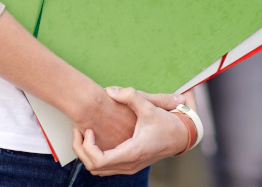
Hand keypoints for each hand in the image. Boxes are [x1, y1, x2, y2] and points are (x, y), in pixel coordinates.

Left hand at [74, 87, 190, 175]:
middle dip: (81, 149)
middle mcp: (129, 164)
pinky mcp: (130, 165)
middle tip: (79, 130)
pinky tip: (97, 140)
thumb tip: (110, 91)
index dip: (86, 146)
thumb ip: (130, 96)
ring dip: (87, 154)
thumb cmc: (167, 123)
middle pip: (94, 167)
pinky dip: (96, 156)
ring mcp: (129, 167)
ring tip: (85, 134)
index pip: (98, 160)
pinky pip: (106, 168)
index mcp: (132, 151)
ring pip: (98, 170)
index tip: (88, 130)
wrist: (182, 136)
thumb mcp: (150, 106)